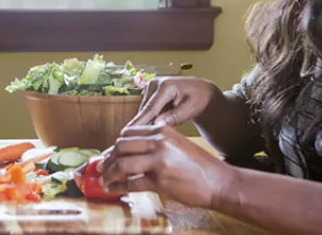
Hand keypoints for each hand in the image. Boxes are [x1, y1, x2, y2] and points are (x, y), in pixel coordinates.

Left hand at [96, 124, 231, 208]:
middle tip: (102, 168)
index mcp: (162, 131)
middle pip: (121, 146)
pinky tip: (115, 190)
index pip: (128, 133)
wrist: (219, 181)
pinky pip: (132, 184)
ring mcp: (159, 161)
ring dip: (109, 174)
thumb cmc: (199, 166)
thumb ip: (156, 144)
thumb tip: (131, 151)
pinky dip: (119, 188)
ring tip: (105, 180)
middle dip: (108, 159)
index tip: (109, 154)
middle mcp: (159, 142)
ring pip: (122, 164)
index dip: (115, 145)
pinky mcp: (160, 181)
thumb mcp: (177, 144)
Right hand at [127, 76, 221, 127]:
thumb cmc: (199, 98)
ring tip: (157, 135)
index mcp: (166, 86)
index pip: (150, 108)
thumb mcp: (190, 109)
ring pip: (145, 112)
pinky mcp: (150, 94)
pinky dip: (152, 120)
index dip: (139, 122)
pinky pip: (148, 111)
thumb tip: (157, 125)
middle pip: (145, 111)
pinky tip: (158, 128)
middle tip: (145, 143)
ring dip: (149, 124)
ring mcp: (151, 88)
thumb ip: (174, 117)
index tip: (129, 133)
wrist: (202, 91)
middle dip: (145, 126)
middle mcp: (155, 84)